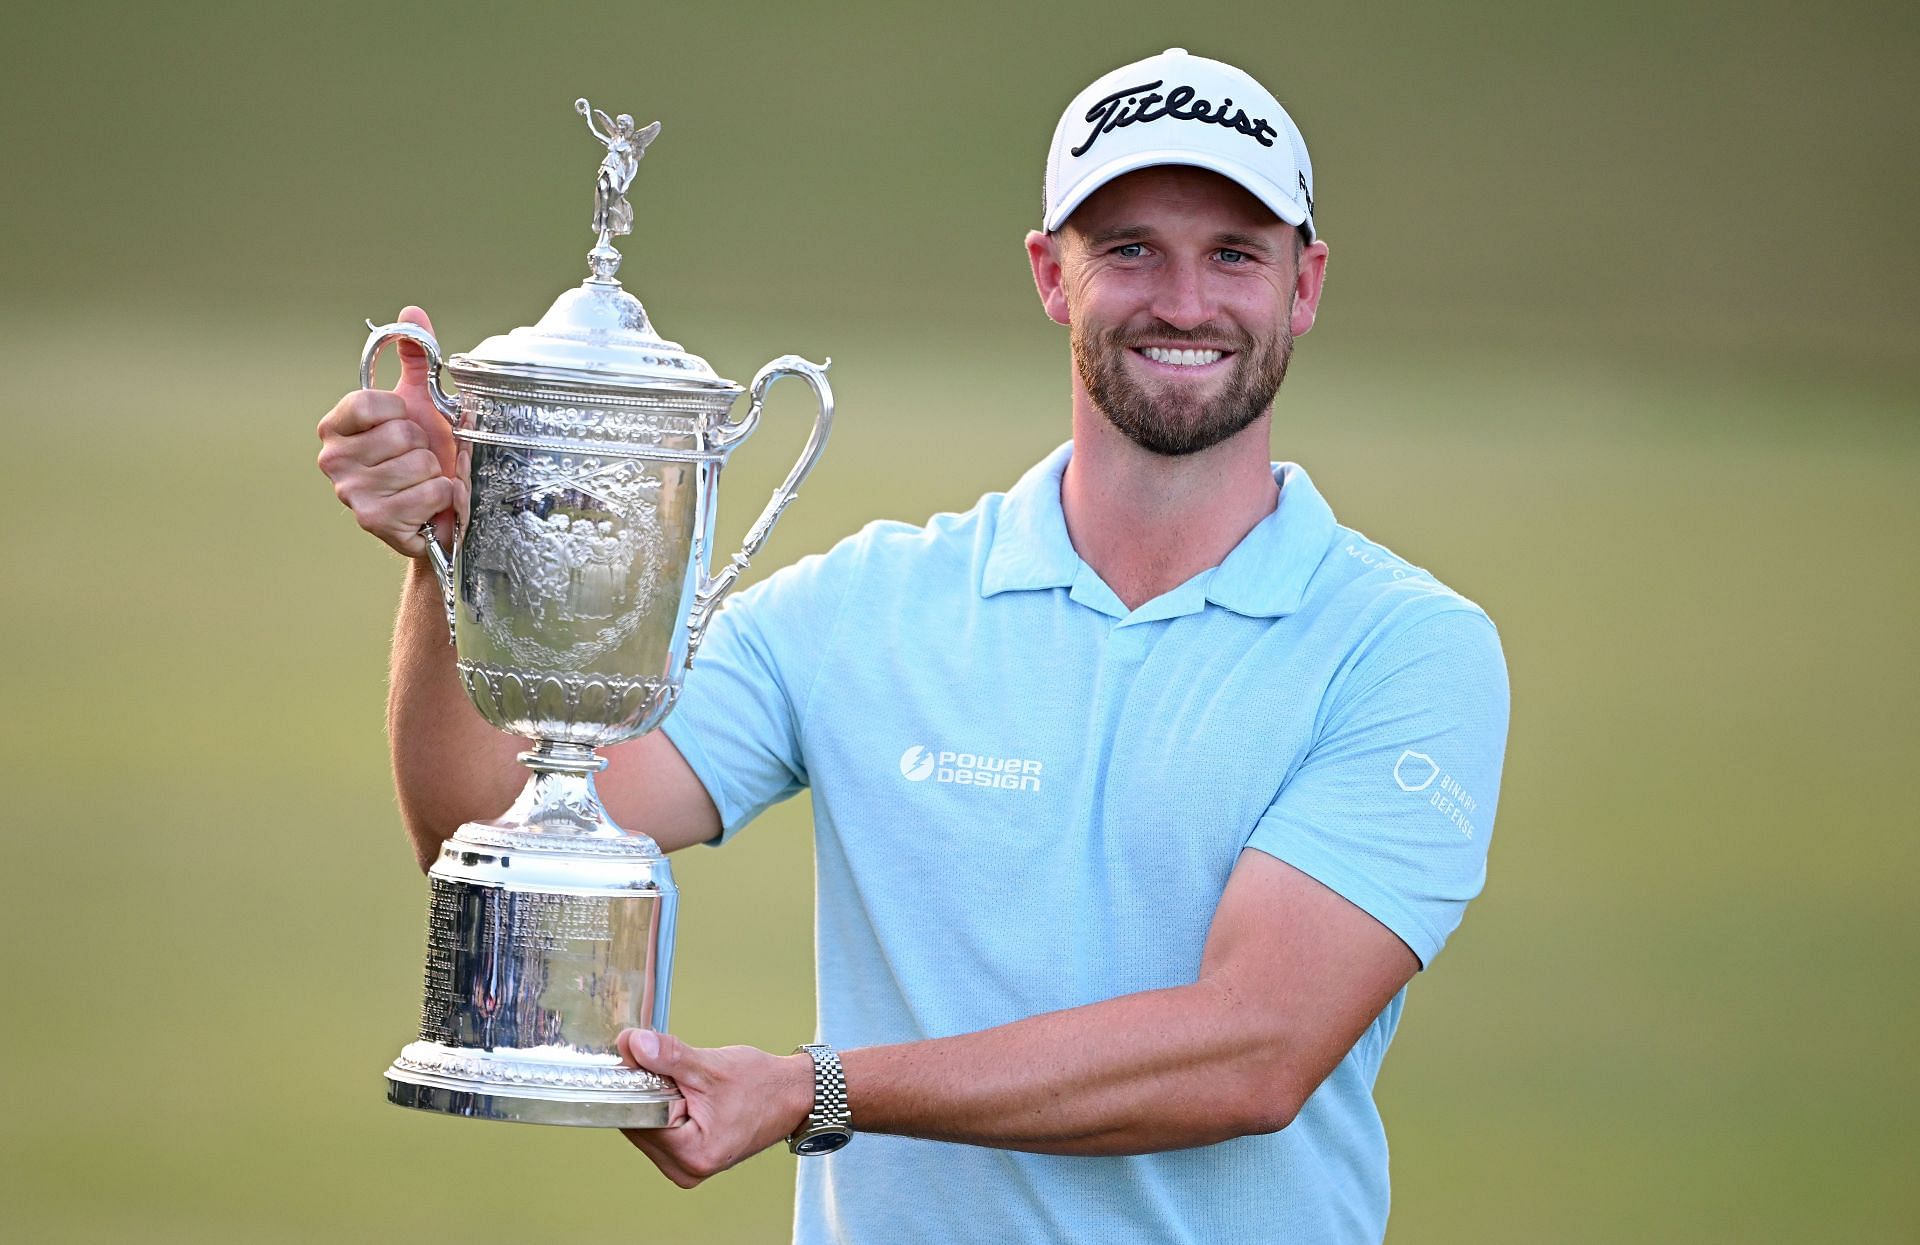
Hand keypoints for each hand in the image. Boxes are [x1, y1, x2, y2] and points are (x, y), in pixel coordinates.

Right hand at [315, 305, 468, 557]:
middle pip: (400, 434)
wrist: (438, 512)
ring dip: (436, 473)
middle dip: (424, 446)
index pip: (369, 402)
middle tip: (419, 458)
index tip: (405, 421)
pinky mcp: (373, 521)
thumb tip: (411, 312)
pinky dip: (443, 497)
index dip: (400, 410)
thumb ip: (416, 357)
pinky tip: (432, 503)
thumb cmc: (426, 455)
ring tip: (425, 481)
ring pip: (418, 465)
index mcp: (336, 426)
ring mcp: (350, 492)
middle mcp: (333, 458)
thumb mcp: (422, 402)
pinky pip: (427, 494)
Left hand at [616, 1029, 814, 1187]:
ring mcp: (685, 1168)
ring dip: (654, 1098)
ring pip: (646, 1126)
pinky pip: (659, 1130)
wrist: (792, 1096)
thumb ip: (668, 1056)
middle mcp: (685, 1170)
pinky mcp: (688, 1158)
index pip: (637, 1117)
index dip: (635, 1084)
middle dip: (645, 1091)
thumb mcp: (712, 1067)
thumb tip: (633, 1044)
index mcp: (691, 1154)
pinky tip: (684, 1093)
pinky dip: (664, 1107)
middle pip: (637, 1124)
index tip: (640, 1058)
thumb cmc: (762, 1086)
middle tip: (669, 1067)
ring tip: (684, 1082)